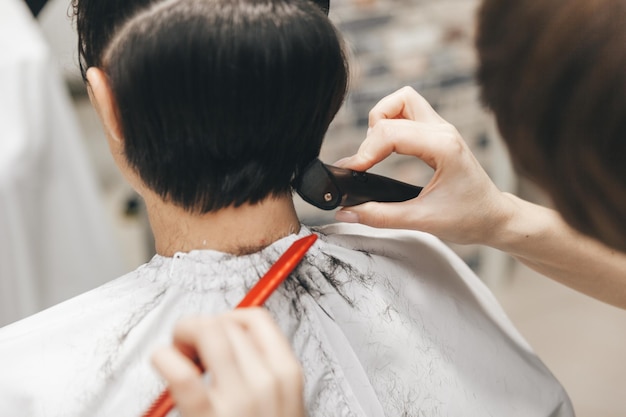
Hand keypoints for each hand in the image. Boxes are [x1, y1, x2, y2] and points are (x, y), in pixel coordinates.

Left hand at [151, 308, 304, 416]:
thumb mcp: (282, 406)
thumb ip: (261, 374)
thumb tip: (224, 345)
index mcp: (286, 375)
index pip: (255, 320)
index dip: (227, 318)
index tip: (214, 331)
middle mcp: (266, 382)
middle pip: (226, 323)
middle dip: (199, 325)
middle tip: (188, 345)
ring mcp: (239, 401)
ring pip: (206, 333)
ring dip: (182, 335)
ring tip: (177, 354)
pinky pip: (182, 373)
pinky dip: (164, 359)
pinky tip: (164, 365)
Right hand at [334, 86, 514, 245]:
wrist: (495, 218)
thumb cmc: (470, 218)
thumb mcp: (422, 221)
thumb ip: (380, 216)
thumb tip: (346, 212)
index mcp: (442, 146)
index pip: (390, 132)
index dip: (365, 151)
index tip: (352, 172)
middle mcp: (442, 130)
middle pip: (394, 105)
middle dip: (372, 134)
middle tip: (366, 163)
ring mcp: (441, 129)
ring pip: (402, 101)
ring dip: (382, 121)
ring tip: (375, 153)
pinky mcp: (437, 134)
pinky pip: (408, 113)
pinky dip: (391, 125)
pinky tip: (387, 151)